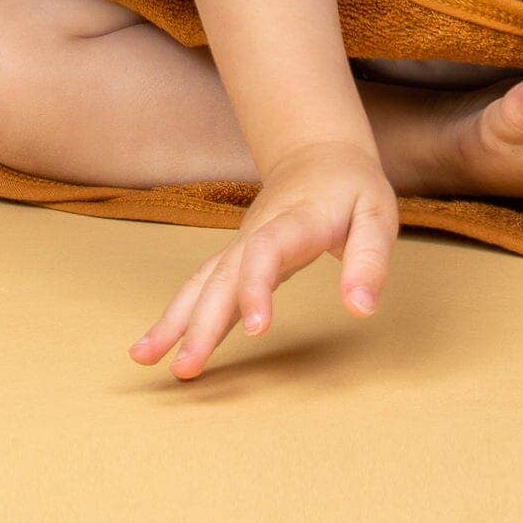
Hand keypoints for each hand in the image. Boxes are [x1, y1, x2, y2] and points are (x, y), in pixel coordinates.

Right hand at [128, 137, 398, 379]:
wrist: (319, 155)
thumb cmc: (351, 189)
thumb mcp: (377, 214)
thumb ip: (370, 260)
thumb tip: (361, 308)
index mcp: (297, 220)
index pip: (268, 250)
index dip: (257, 287)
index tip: (256, 329)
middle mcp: (259, 233)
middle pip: (225, 275)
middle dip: (203, 321)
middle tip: (187, 367)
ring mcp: (241, 245)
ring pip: (204, 281)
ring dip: (175, 319)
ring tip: (145, 357)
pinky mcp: (235, 258)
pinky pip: (201, 286)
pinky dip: (177, 315)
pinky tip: (154, 347)